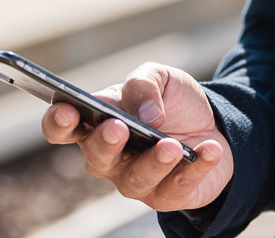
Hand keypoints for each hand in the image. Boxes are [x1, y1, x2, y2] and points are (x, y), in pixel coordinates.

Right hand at [41, 61, 232, 212]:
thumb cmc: (173, 104)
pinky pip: (179, 186)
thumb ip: (143, 84)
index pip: (64, 127)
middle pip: (97, 157)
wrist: (216, 126)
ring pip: (137, 178)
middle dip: (105, 142)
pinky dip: (196, 167)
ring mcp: (137, 181)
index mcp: (98, 124)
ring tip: (171, 145)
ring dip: (154, 162)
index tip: (66, 110)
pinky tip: (209, 150)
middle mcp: (111, 158)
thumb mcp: (161, 78)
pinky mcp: (169, 196)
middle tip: (118, 127)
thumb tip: (145, 114)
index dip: (58, 122)